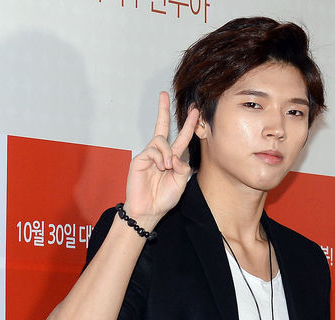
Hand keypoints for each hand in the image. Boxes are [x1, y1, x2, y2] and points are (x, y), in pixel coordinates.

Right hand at [124, 91, 198, 222]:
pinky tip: (160, 168)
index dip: (188, 125)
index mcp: (172, 160)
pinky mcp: (140, 159)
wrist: (148, 210)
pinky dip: (160, 158)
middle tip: (164, 94)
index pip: (181, 138)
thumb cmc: (164, 199)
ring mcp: (149, 155)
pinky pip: (153, 149)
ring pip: (161, 140)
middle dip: (163, 110)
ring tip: (167, 168)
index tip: (194, 111)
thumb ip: (183, 168)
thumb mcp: (181, 183)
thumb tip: (176, 157)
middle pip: (162, 127)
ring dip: (168, 153)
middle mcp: (160, 154)